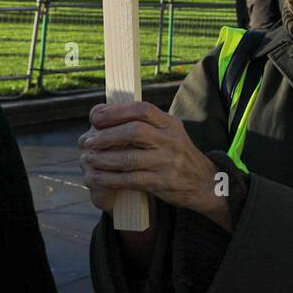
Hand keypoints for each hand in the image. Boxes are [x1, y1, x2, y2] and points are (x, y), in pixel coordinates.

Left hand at [78, 102, 230, 228]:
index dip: (117, 111)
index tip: (96, 117)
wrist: (204, 182)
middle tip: (88, 141)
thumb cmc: (177, 154)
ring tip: (88, 158)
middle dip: (106, 136)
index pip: (143, 109)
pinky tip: (95, 177)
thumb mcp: (169, 132)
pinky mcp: (162, 183)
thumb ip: (144, 124)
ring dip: (103, 159)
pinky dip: (109, 178)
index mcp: (170, 124)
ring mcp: (168, 162)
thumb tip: (103, 115)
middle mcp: (171, 140)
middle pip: (134, 132)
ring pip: (130, 158)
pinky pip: (130, 180)